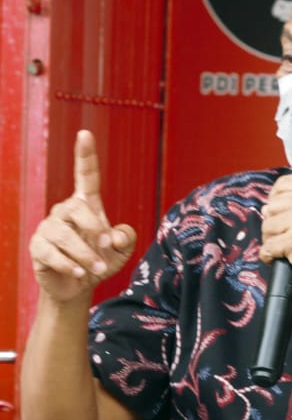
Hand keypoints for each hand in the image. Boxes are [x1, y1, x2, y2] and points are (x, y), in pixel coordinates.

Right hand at [28, 130, 136, 302]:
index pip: (85, 176)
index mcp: (87, 205)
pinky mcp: (37, 247)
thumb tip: (119, 234)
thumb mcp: (121, 251)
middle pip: (76, 208)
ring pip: (64, 234)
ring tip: (98, 268)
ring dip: (85, 254)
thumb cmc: (101, 260)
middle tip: (108, 247)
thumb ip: (126, 239)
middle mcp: (64, 211)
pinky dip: (68, 264)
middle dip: (94, 228)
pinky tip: (77, 273)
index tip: (85, 133)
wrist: (78, 285)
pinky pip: (50, 252)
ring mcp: (48, 228)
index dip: (85, 155)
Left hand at [259, 172, 291, 292]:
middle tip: (289, 236)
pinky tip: (284, 258)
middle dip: (274, 224)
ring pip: (267, 227)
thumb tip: (266, 208)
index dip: (277, 200)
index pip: (282, 184)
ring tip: (289, 248)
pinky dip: (270, 256)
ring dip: (272, 241)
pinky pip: (267, 247)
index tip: (282, 214)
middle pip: (271, 206)